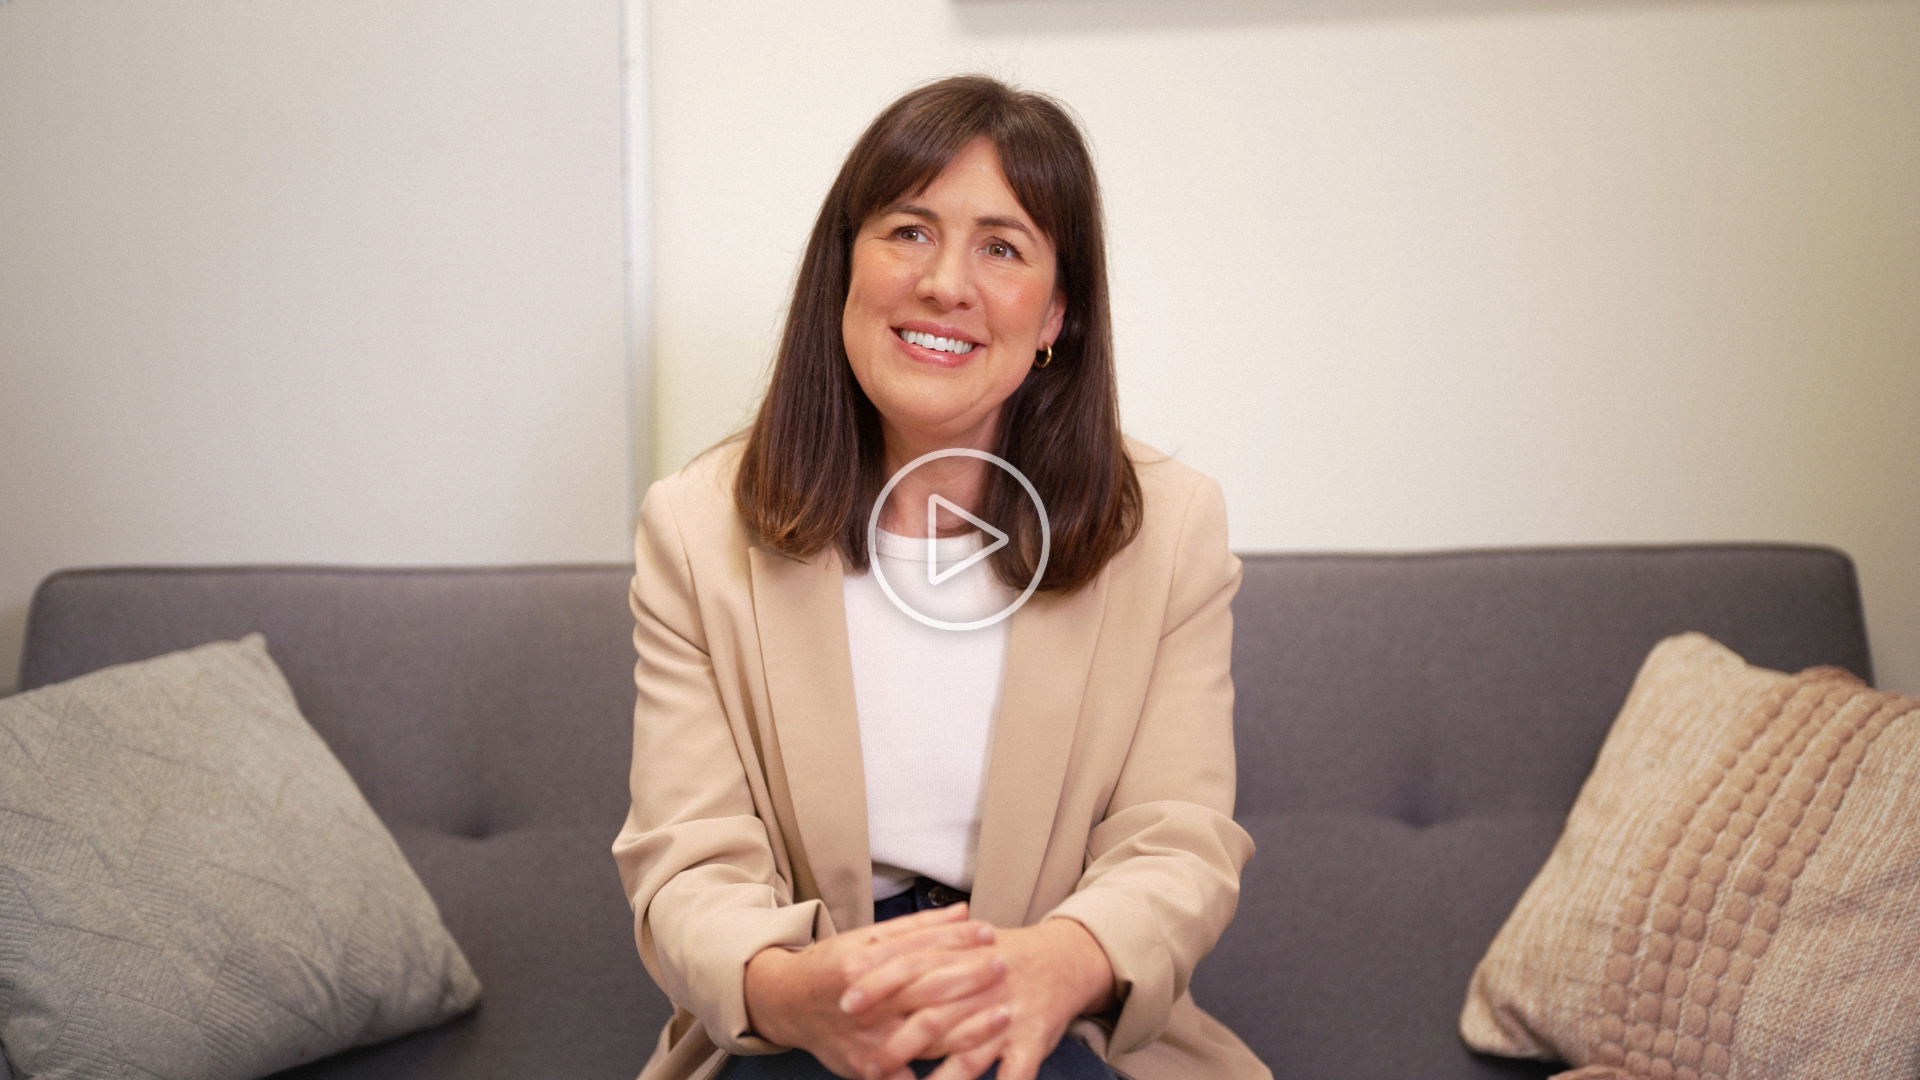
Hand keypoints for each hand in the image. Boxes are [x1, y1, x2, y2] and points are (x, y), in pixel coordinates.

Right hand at [744, 903, 1008, 1079]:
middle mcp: (864, 1004)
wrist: (785, 1004)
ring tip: (1004, 1014)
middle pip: (928, 992)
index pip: (920, 951)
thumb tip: (964, 913)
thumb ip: (917, 928)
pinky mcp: (867, 1071)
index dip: (958, 942)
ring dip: (970, 1027)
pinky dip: (942, 1070)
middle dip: (971, 980)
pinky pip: (911, 1076)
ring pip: (927, 1035)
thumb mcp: (865, 939)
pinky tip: (974, 1061)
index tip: (991, 934)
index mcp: (862, 965)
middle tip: (1004, 968)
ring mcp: (866, 1041)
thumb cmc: (831, 967)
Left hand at [849, 917, 1115, 1079]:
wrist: (1063, 958)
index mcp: (960, 960)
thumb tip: (863, 963)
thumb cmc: (999, 957)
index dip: (877, 985)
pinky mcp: (1031, 1041)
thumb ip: (919, 951)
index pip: (910, 967)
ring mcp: (1007, 1016)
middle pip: (935, 1015)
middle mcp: (981, 988)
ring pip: (971, 1052)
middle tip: (870, 1064)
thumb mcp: (960, 944)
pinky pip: (1017, 1073)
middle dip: (900, 1043)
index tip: (844, 1004)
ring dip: (943, 1079)